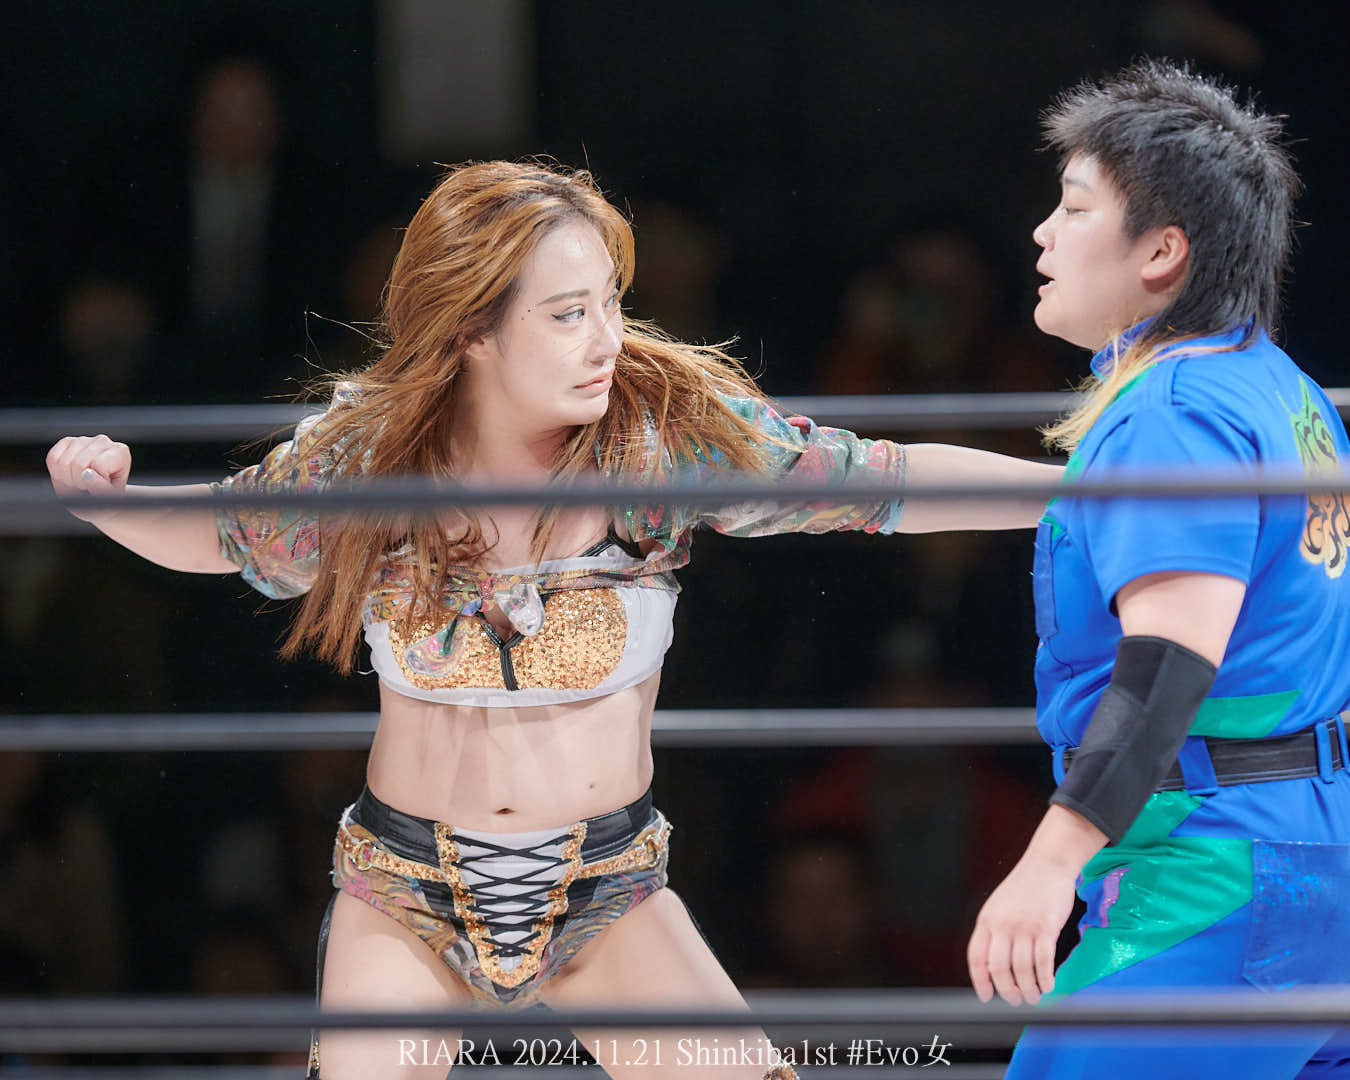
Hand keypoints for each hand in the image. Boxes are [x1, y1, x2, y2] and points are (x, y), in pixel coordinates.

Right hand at [46, 435, 131, 521]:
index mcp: (120, 452)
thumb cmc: (106, 500)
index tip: (100, 487)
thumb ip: (101, 489)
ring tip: (81, 482)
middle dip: (79, 482)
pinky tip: (69, 476)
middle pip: (79, 464)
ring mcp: (83, 439)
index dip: (94, 483)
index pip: (98, 465)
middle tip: (88, 487)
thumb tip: (87, 474)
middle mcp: (103, 441)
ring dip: (68, 479)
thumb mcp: (108, 501)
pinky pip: (52, 458)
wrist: (96, 500)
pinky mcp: (66, 442)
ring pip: (63, 462)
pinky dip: (57, 473)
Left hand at [967, 854, 1077, 1004]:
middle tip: (1016, 1000)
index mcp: (986, 920)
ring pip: (1021, 970)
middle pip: (998, 969)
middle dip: (1007, 991)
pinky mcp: (1045, 928)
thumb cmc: (1026, 886)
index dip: (980, 981)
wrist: (1047, 864)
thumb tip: (994, 965)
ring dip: (1028, 989)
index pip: (976, 958)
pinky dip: (1045, 980)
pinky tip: (1048, 986)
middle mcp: (1001, 924)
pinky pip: (1043, 962)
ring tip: (1034, 996)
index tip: (985, 997)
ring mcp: (1023, 926)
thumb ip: (995, 931)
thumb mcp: (999, 906)